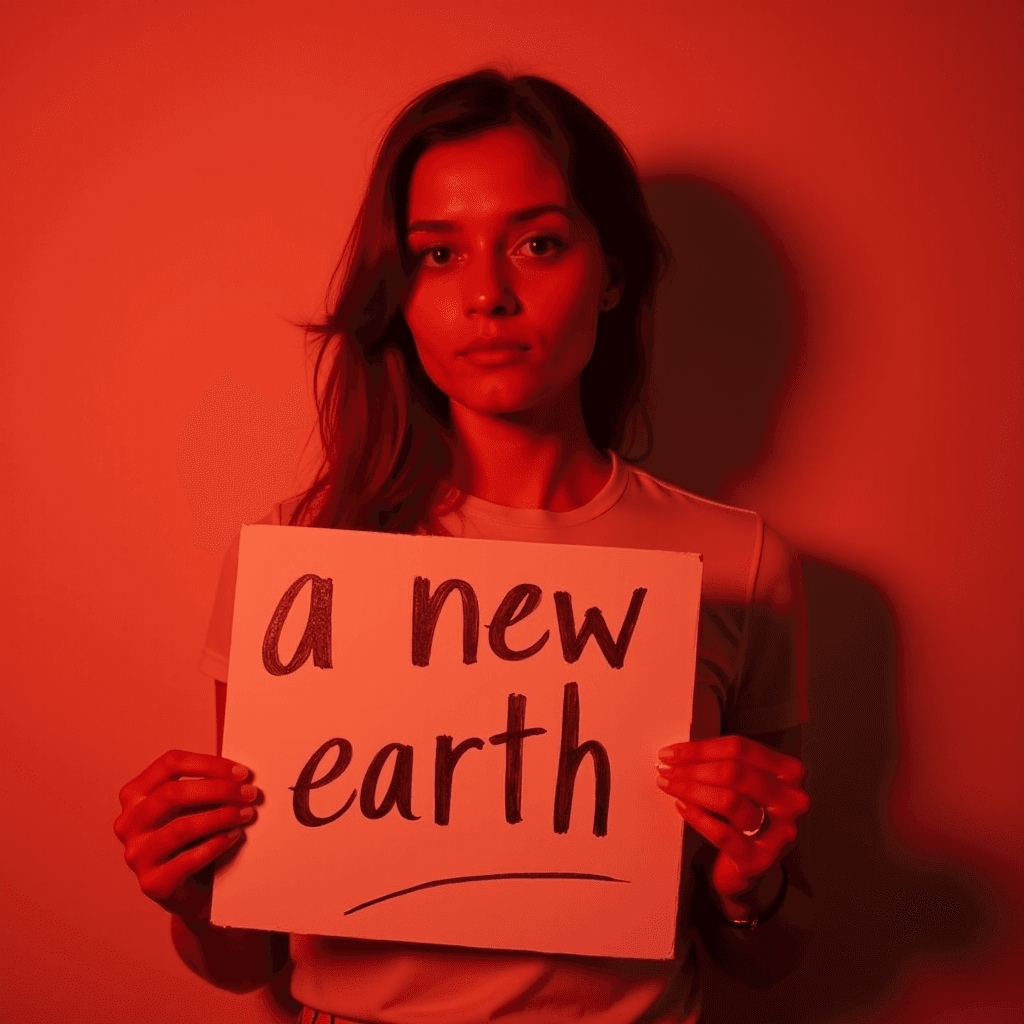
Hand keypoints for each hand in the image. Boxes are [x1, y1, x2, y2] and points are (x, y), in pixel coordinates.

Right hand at [114, 750, 259, 923]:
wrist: (192, 891)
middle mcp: (128, 823)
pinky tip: (234, 836)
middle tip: (250, 793)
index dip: (209, 764)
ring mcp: (136, 854)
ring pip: (181, 827)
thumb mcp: (195, 805)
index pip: (170, 764)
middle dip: (219, 790)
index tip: (242, 772)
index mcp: (135, 795)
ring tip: (247, 814)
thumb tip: (239, 772)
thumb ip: (206, 784)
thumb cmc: (194, 838)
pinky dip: (216, 844)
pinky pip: (187, 860)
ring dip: (221, 816)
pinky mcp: (151, 883)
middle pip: (173, 793)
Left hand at [656, 735, 809, 919]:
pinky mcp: (761, 859)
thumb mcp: (745, 784)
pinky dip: (698, 818)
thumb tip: (679, 752)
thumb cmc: (747, 817)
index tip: (671, 752)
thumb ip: (724, 763)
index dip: (700, 748)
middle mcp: (792, 799)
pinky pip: (723, 834)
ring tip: (669, 785)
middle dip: (692, 768)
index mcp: (789, 772)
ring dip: (691, 790)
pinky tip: (682, 807)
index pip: (740, 748)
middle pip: (733, 772)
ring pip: (729, 800)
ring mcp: (781, 831)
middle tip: (665, 769)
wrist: (755, 868)